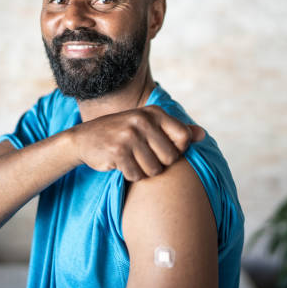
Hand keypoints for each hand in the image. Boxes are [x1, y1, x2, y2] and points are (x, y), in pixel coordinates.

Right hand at [69, 105, 204, 180]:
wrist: (83, 138)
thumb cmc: (121, 133)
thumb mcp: (148, 125)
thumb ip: (175, 130)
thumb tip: (202, 135)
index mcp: (154, 112)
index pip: (184, 138)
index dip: (177, 151)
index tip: (163, 150)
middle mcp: (143, 120)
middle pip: (170, 158)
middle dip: (159, 164)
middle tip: (143, 157)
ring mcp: (129, 135)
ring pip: (154, 170)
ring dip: (143, 171)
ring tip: (132, 160)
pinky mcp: (118, 151)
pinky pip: (137, 175)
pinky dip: (131, 175)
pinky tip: (121, 164)